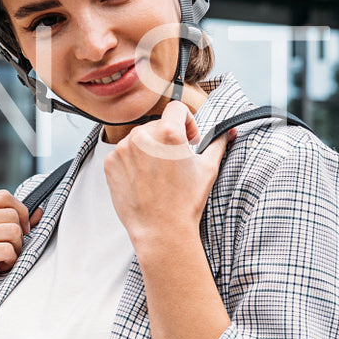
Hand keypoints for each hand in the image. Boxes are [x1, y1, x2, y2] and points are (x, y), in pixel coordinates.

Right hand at [0, 189, 43, 338]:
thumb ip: (10, 222)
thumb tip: (40, 211)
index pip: (4, 196)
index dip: (19, 213)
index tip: (19, 233)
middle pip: (12, 214)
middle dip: (18, 236)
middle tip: (6, 254)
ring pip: (13, 231)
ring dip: (14, 251)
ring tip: (1, 263)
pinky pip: (8, 250)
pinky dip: (10, 263)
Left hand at [104, 100, 231, 248]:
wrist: (161, 230)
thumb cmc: (186, 202)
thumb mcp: (208, 169)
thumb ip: (218, 143)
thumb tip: (228, 132)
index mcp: (168, 132)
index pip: (177, 108)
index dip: (187, 121)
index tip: (189, 139)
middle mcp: (142, 136)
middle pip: (158, 124)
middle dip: (168, 139)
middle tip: (175, 163)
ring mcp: (122, 149)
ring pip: (140, 138)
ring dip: (150, 149)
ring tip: (159, 174)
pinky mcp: (110, 163)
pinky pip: (124, 152)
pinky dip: (133, 162)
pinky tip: (145, 180)